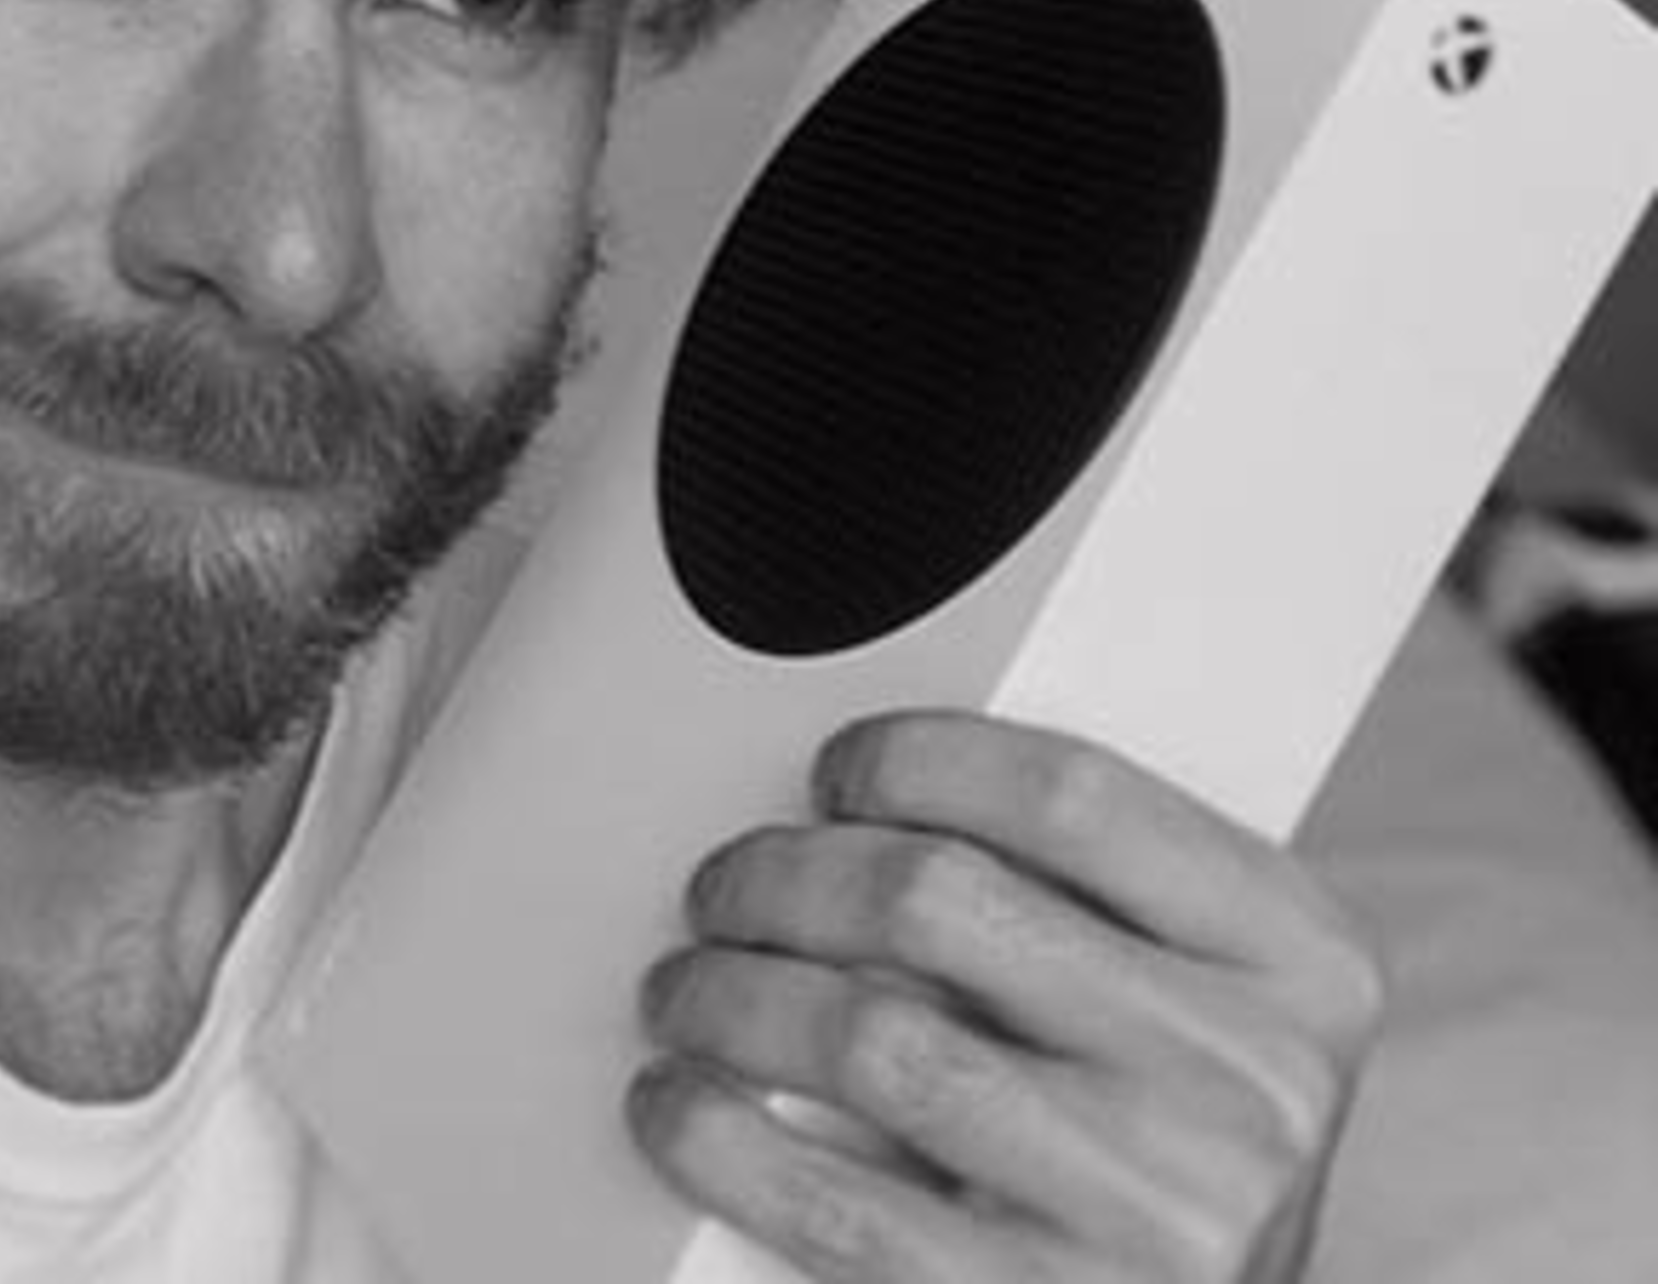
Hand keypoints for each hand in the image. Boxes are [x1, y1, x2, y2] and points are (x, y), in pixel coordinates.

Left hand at [628, 713, 1384, 1282]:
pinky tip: (680, 1106)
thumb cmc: (1180, 1149)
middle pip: (943, 900)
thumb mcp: (1203, 1000)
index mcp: (1296, 958)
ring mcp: (1165, 1215)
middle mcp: (1251, 1083)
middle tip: (724, 888)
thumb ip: (1090, 897)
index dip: (917, 759)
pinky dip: (724, 1140)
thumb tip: (861, 816)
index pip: (1070, 793)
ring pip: (874, 1042)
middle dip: (786, 876)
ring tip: (685, 990)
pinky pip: (843, 1210)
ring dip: (733, 998)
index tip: (839, 771)